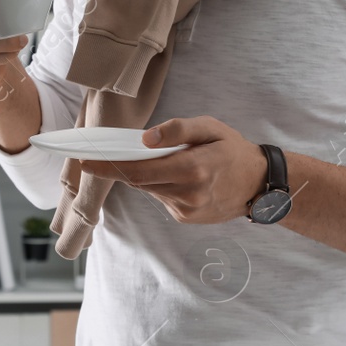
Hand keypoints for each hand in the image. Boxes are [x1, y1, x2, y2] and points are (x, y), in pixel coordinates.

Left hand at [77, 116, 267, 223]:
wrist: (259, 184)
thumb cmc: (233, 149)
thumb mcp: (211, 127)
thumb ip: (178, 129)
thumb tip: (145, 138)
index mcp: (192, 169)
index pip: (138, 170)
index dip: (109, 167)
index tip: (85, 162)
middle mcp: (187, 194)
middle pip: (139, 181)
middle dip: (118, 169)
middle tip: (101, 155)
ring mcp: (186, 210)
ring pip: (150, 189)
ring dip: (145, 175)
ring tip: (161, 159)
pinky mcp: (186, 218)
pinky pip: (162, 198)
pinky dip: (161, 185)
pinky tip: (178, 175)